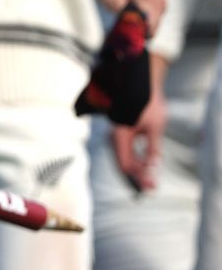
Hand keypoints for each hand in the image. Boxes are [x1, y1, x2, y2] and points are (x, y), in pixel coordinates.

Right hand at [110, 54, 169, 191]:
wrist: (139, 82)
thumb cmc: (146, 103)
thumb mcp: (155, 127)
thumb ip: (153, 149)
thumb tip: (153, 168)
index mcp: (119, 135)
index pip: (126, 164)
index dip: (139, 177)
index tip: (151, 187)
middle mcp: (114, 136)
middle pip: (122, 164)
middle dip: (137, 177)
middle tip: (151, 187)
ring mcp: (116, 135)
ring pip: (123, 158)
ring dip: (136, 170)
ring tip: (149, 179)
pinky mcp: (121, 133)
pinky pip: (125, 151)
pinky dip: (135, 160)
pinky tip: (144, 165)